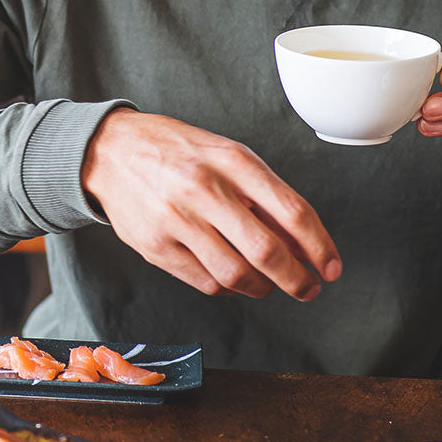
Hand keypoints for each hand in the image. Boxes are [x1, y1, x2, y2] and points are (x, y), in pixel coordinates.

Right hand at [81, 109, 341, 300]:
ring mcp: (177, 220)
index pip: (292, 211)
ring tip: (271, 285)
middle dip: (298, 279)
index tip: (331, 267)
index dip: (319, 246)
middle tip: (309, 288)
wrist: (109, 151)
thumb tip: (302, 242)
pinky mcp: (155, 247)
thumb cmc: (177, 151)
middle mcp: (205, 189)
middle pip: (267, 251)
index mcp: (232, 160)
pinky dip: (229, 288)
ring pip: (236, 275)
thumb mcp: (226, 155)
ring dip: (264, 289)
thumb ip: (263, 195)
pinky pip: (206, 283)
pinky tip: (235, 280)